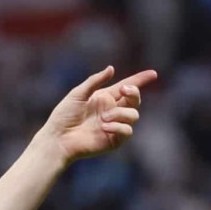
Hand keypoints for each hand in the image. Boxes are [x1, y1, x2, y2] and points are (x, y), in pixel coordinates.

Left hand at [39, 66, 157, 163]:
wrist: (58, 138)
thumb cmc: (63, 116)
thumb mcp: (77, 94)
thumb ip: (95, 81)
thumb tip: (111, 69)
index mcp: (105, 98)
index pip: (127, 87)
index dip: (140, 80)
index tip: (153, 74)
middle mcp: (112, 111)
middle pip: (134, 99)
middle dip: (133, 92)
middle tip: (123, 90)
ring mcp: (114, 126)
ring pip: (134, 115)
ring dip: (121, 113)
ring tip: (104, 118)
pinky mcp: (114, 140)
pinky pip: (127, 131)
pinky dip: (119, 127)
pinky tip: (104, 127)